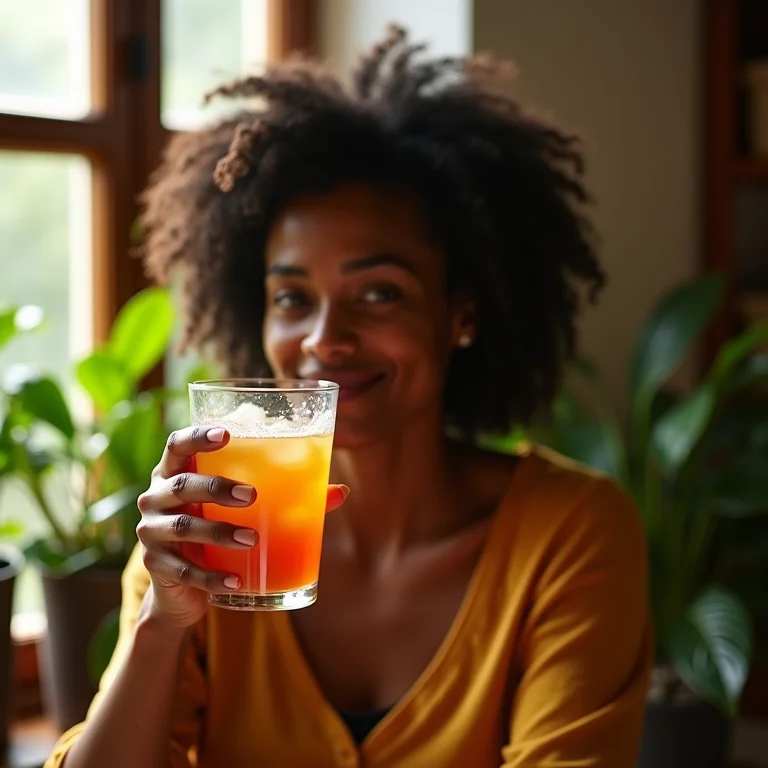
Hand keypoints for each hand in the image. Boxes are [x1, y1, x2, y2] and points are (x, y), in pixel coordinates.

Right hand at [136, 426, 348, 630]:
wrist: (182, 586)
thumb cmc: (218, 528)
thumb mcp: (241, 509)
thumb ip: (287, 495)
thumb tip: (340, 491)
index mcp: (176, 471)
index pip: (177, 443)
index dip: (197, 436)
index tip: (227, 434)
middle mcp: (157, 497)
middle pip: (180, 484)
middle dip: (216, 487)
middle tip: (251, 495)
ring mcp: (151, 532)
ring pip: (182, 528)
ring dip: (219, 533)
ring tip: (252, 540)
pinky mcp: (156, 567)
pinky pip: (183, 571)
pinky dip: (212, 577)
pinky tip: (237, 582)